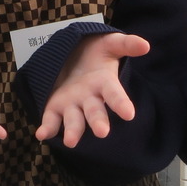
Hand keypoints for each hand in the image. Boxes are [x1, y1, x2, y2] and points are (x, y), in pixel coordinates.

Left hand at [35, 31, 148, 146]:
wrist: (74, 54)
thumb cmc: (96, 51)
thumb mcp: (110, 43)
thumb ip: (126, 44)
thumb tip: (145, 45)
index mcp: (104, 84)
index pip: (115, 95)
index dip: (121, 104)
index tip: (129, 114)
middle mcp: (90, 99)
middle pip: (95, 112)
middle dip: (98, 122)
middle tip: (102, 132)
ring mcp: (73, 105)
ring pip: (74, 121)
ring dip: (73, 132)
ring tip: (71, 142)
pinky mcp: (55, 107)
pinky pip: (52, 120)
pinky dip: (47, 128)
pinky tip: (42, 134)